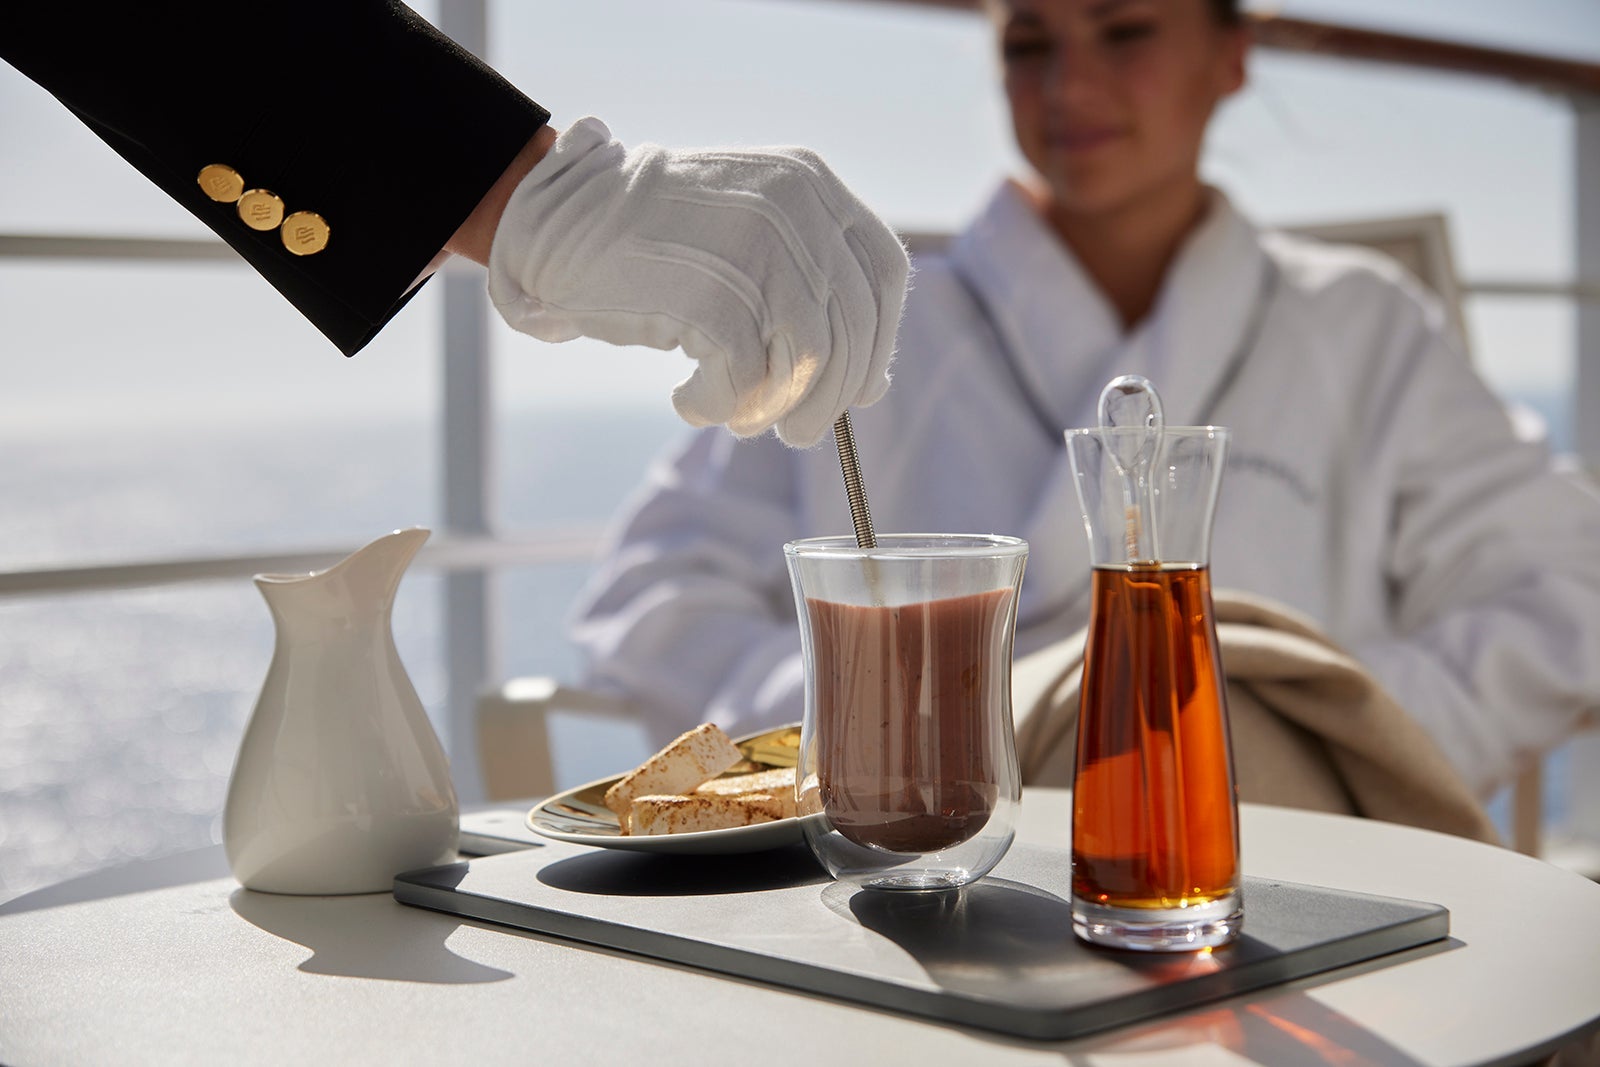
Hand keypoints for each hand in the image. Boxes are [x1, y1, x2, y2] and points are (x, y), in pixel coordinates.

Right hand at [486, 118, 909, 447]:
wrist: (557, 220)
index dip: (879, 341)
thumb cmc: (652, 240)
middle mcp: (794, 208)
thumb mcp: (747, 226)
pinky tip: (689, 400)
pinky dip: (717, 408)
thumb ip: (810, 280)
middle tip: (794, 430)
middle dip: (828, 397)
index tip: (860, 387)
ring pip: (807, 366)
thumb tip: (871, 381)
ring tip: (736, 415)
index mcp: (809, 182)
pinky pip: (743, 386)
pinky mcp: (712, 302)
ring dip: (773, 409)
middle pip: (851, 329)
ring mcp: (755, 252)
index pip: (882, 272)